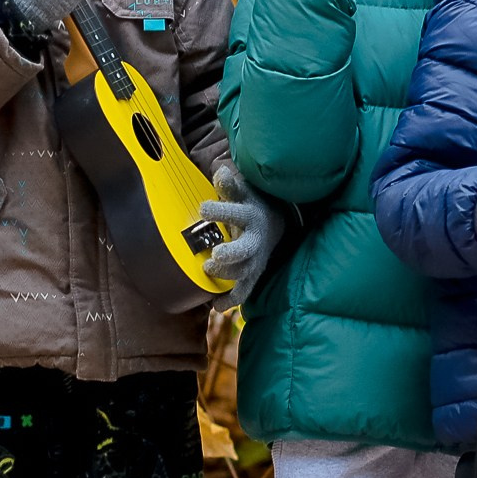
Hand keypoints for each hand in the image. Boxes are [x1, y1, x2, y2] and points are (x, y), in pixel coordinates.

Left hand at [202, 165, 282, 306]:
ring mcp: (255, 259)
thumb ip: (230, 184)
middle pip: (246, 249)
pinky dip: (232, 300)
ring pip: (243, 272)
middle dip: (232, 253)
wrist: (274, 223)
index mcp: (250, 215)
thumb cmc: (249, 204)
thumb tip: (220, 171)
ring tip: (208, 271)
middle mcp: (254, 239)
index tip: (202, 207)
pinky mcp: (253, 274)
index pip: (237, 212)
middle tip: (215, 255)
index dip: (220, 210)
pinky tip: (216, 305)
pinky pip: (244, 291)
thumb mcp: (243, 191)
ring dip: (227, 275)